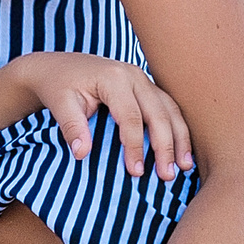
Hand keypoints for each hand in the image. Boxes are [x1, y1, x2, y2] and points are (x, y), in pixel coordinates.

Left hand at [0, 52, 193, 179]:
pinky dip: (177, 128)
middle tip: (167, 175)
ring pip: (170, 109)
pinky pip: (168, 107)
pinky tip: (181, 150)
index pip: (131, 117)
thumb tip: (81, 153)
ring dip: (180, 138)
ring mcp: (143, 79)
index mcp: (113, 78)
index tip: (136, 172)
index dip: (136, 146)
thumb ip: (71, 127)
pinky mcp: (146, 86)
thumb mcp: (60, 104)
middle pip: (159, 113)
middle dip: (166, 145)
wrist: (59, 68)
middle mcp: (134, 75)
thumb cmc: (59, 86)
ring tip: (185, 166)